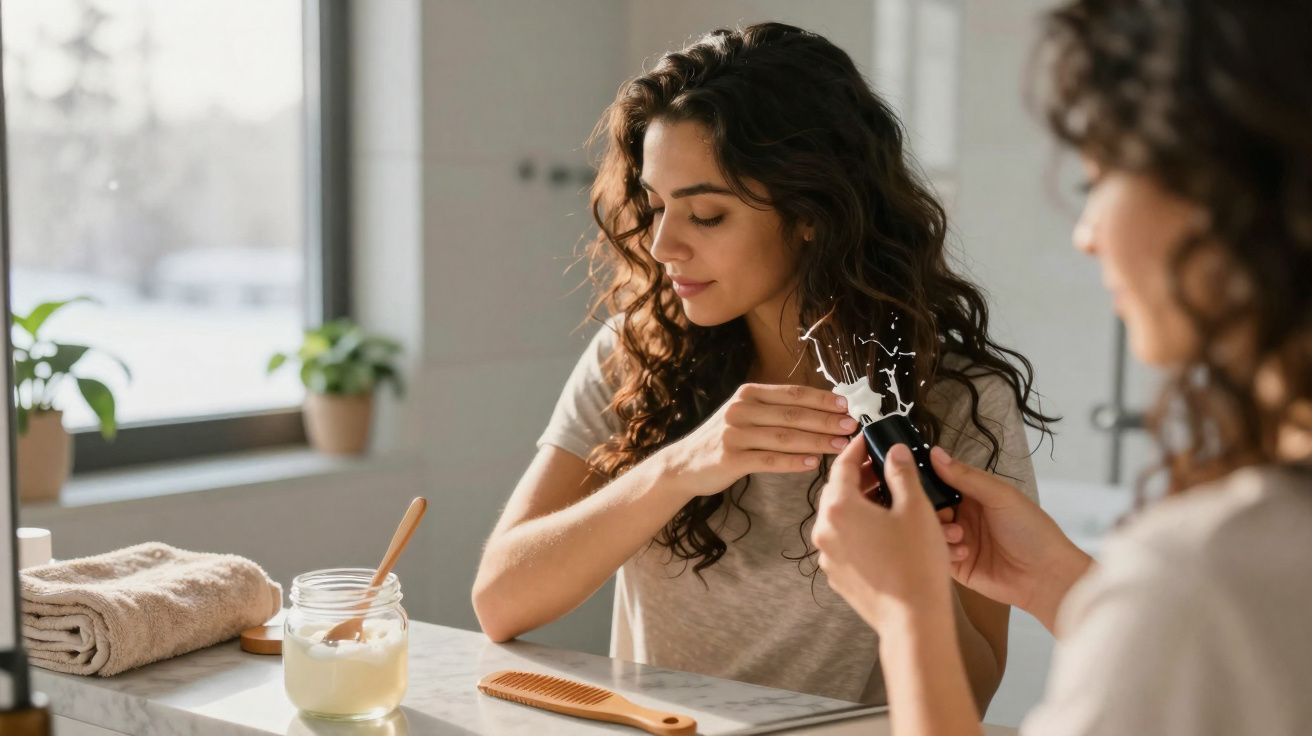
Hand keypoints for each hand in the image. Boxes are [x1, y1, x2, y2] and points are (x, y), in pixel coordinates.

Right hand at [657, 383, 855, 498]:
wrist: (684, 464)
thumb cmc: (724, 440)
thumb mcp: (745, 415)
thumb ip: (775, 411)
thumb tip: (820, 412)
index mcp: (748, 394)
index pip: (792, 394)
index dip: (822, 399)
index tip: (846, 406)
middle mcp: (741, 409)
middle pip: (793, 414)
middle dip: (826, 420)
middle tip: (851, 426)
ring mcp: (734, 433)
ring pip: (785, 437)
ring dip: (816, 441)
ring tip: (840, 446)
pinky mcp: (731, 458)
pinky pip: (769, 460)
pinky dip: (793, 462)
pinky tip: (812, 463)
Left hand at [812, 439, 954, 630]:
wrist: (913, 621)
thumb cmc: (916, 563)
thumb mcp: (915, 509)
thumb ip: (901, 473)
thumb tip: (894, 451)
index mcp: (839, 508)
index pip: (842, 466)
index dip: (857, 448)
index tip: (868, 438)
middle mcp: (824, 531)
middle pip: (837, 492)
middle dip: (859, 476)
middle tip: (882, 466)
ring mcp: (828, 557)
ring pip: (840, 519)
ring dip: (860, 504)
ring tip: (888, 497)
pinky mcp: (838, 576)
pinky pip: (845, 543)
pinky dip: (860, 530)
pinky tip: (884, 530)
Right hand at [931, 447, 1091, 631]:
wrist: (1046, 576)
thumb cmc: (1030, 529)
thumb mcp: (1000, 496)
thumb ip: (966, 477)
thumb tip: (935, 452)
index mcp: (974, 495)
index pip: (942, 481)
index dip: (928, 479)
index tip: (914, 478)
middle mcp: (964, 516)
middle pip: (932, 507)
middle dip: (932, 509)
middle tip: (945, 513)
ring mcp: (959, 541)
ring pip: (931, 530)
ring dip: (941, 531)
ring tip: (959, 535)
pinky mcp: (956, 565)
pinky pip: (938, 554)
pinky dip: (946, 551)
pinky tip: (965, 553)